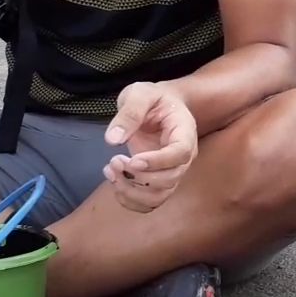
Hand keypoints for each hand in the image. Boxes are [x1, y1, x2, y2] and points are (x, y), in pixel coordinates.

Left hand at [102, 82, 198, 212]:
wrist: (159, 107)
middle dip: (139, 176)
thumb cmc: (153, 99)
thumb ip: (129, 113)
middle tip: (114, 160)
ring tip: (110, 171)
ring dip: (131, 191)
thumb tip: (113, 139)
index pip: (180, 154)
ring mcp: (172, 172)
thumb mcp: (140, 94)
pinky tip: (114, 182)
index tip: (132, 160)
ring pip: (159, 195)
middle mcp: (183, 157)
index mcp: (184, 132)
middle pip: (170, 179)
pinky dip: (130, 200)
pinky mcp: (158, 182)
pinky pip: (150, 202)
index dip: (157, 162)